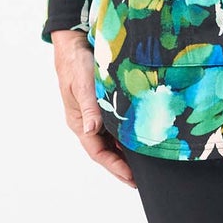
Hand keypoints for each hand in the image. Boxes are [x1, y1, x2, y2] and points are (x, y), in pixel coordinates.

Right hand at [51, 29, 136, 189]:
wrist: (75, 42)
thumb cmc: (76, 62)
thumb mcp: (82, 84)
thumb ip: (89, 107)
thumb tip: (91, 130)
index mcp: (79, 122)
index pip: (98, 152)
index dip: (115, 167)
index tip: (132, 178)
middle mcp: (89, 122)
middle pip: (107, 151)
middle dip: (123, 167)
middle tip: (143, 180)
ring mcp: (97, 115)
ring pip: (114, 141)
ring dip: (128, 153)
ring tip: (147, 166)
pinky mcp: (106, 106)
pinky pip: (119, 126)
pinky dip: (130, 136)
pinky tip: (144, 140)